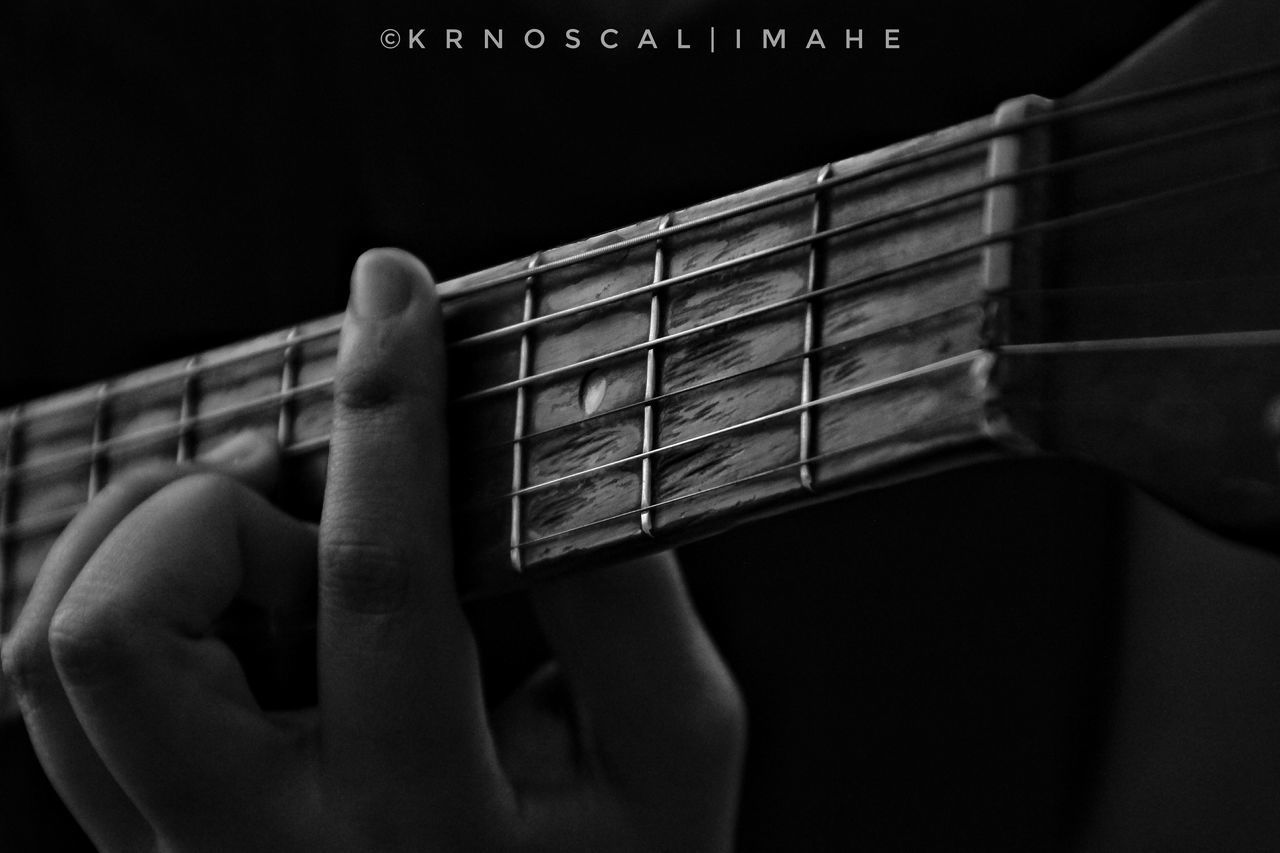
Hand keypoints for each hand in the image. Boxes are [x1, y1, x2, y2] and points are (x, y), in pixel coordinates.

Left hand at [2, 249, 745, 851]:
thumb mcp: (673, 752)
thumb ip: (628, 597)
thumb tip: (562, 423)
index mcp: (425, 827)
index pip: (378, 578)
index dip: (388, 409)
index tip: (393, 292)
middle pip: (122, 632)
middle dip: (211, 506)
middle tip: (303, 495)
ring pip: (52, 659)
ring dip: (155, 542)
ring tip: (275, 542)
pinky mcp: (145, 851)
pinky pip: (59, 699)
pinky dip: (127, 591)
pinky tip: (237, 594)